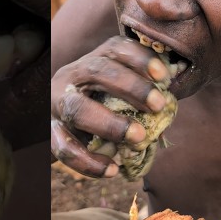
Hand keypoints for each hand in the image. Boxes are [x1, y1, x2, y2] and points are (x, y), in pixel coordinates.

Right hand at [50, 35, 171, 177]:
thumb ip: (140, 96)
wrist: (57, 123)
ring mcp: (57, 104)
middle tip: (159, 105)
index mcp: (93, 61)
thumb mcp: (116, 93)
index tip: (163, 74)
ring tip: (139, 138)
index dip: (139, 58)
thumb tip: (170, 105)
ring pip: (78, 108)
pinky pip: (65, 148)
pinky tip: (112, 170)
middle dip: (131, 87)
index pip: (115, 49)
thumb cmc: (99, 105)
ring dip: (111, 123)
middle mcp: (72, 77)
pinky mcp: (50, 133)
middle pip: (97, 71)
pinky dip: (89, 162)